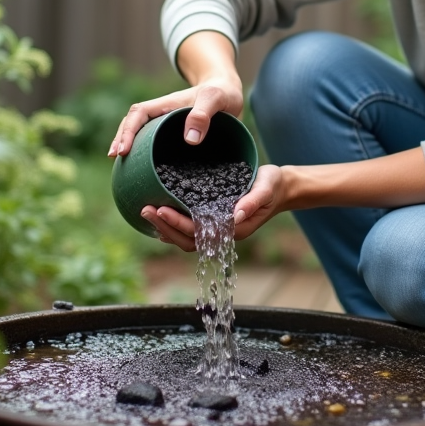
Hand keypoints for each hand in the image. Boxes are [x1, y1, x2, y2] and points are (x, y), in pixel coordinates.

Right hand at [108, 76, 243, 157]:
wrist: (230, 93)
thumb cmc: (222, 92)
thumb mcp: (216, 99)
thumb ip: (203, 114)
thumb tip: (189, 140)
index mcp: (166, 105)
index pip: (138, 114)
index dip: (128, 131)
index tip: (123, 150)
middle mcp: (162, 116)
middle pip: (133, 124)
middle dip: (121, 139)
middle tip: (116, 159)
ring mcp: (168, 127)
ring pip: (143, 136)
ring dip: (132, 149)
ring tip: (124, 168)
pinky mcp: (176, 138)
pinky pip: (157, 146)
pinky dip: (148, 157)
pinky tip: (148, 174)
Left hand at [139, 164, 286, 250]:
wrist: (280, 188)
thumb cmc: (272, 186)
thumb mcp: (266, 188)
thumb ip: (253, 201)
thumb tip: (236, 215)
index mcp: (233, 229)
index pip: (199, 232)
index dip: (178, 223)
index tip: (160, 209)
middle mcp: (222, 233)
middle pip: (187, 240)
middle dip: (165, 227)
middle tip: (145, 209)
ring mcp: (217, 230)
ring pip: (185, 238)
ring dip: (165, 227)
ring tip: (146, 212)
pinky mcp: (213, 221)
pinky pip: (189, 230)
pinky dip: (172, 226)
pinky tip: (159, 217)